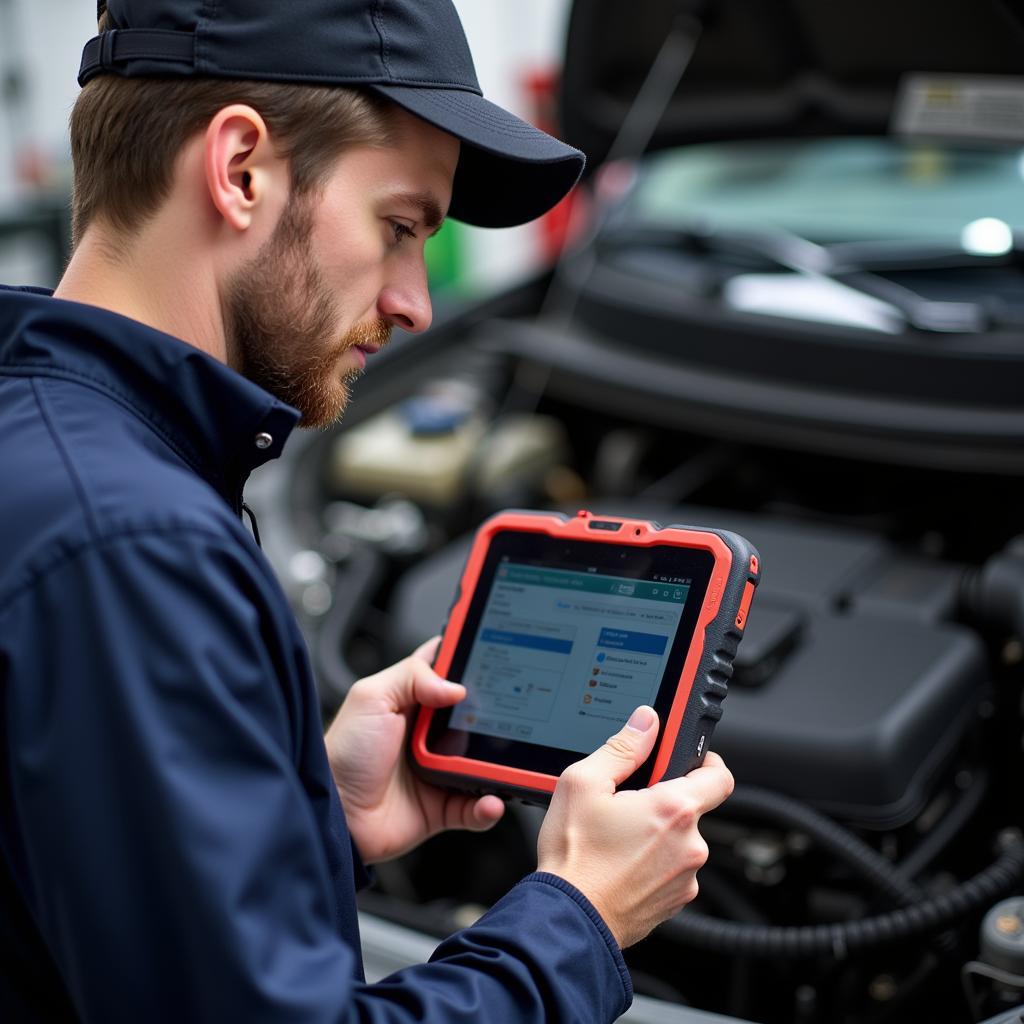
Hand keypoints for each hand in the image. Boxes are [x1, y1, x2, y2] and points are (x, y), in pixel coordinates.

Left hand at [323, 637, 504, 864]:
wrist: (335, 814)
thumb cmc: (342, 754)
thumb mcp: (371, 698)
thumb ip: (411, 676)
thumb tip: (456, 686)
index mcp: (413, 702)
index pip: (448, 673)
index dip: (470, 662)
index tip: (495, 654)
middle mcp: (430, 735)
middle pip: (476, 718)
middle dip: (496, 715)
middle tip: (510, 713)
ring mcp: (439, 771)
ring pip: (483, 763)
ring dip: (499, 764)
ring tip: (503, 762)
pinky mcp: (442, 808)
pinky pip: (476, 808)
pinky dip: (488, 807)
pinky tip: (489, 800)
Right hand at [537, 706, 732, 948]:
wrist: (569, 919)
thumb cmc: (575, 857)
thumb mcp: (583, 783)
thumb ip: (622, 747)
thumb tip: (646, 721)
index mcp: (675, 809)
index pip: (720, 775)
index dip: (707, 761)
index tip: (687, 759)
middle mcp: (691, 845)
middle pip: (693, 808)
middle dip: (664, 801)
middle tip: (628, 802)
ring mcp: (686, 877)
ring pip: (680, 840)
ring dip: (658, 834)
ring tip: (617, 838)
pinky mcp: (676, 902)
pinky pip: (673, 869)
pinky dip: (654, 862)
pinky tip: (621, 862)